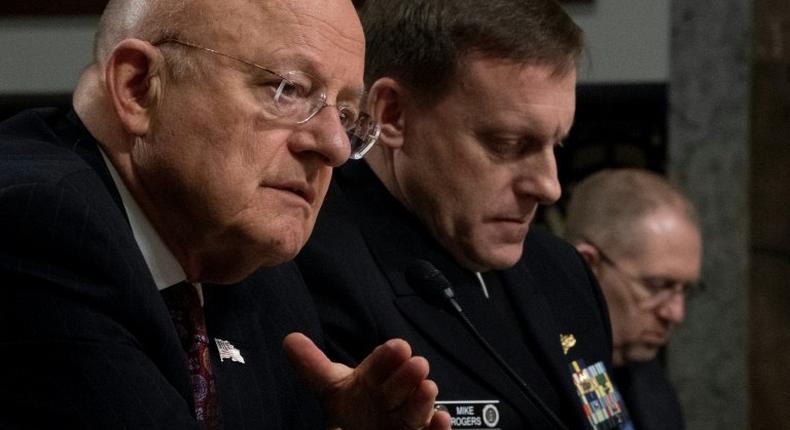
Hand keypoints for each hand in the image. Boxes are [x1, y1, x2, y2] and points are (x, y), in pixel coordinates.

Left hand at [284, 333, 450, 429]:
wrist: (368, 426)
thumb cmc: (356, 407)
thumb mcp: (332, 388)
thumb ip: (313, 367)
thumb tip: (289, 340)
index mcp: (374, 379)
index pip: (382, 365)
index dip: (388, 358)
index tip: (398, 348)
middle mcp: (393, 397)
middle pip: (400, 386)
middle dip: (407, 376)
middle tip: (416, 364)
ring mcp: (407, 419)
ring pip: (417, 409)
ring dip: (423, 400)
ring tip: (428, 388)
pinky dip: (438, 429)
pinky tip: (441, 420)